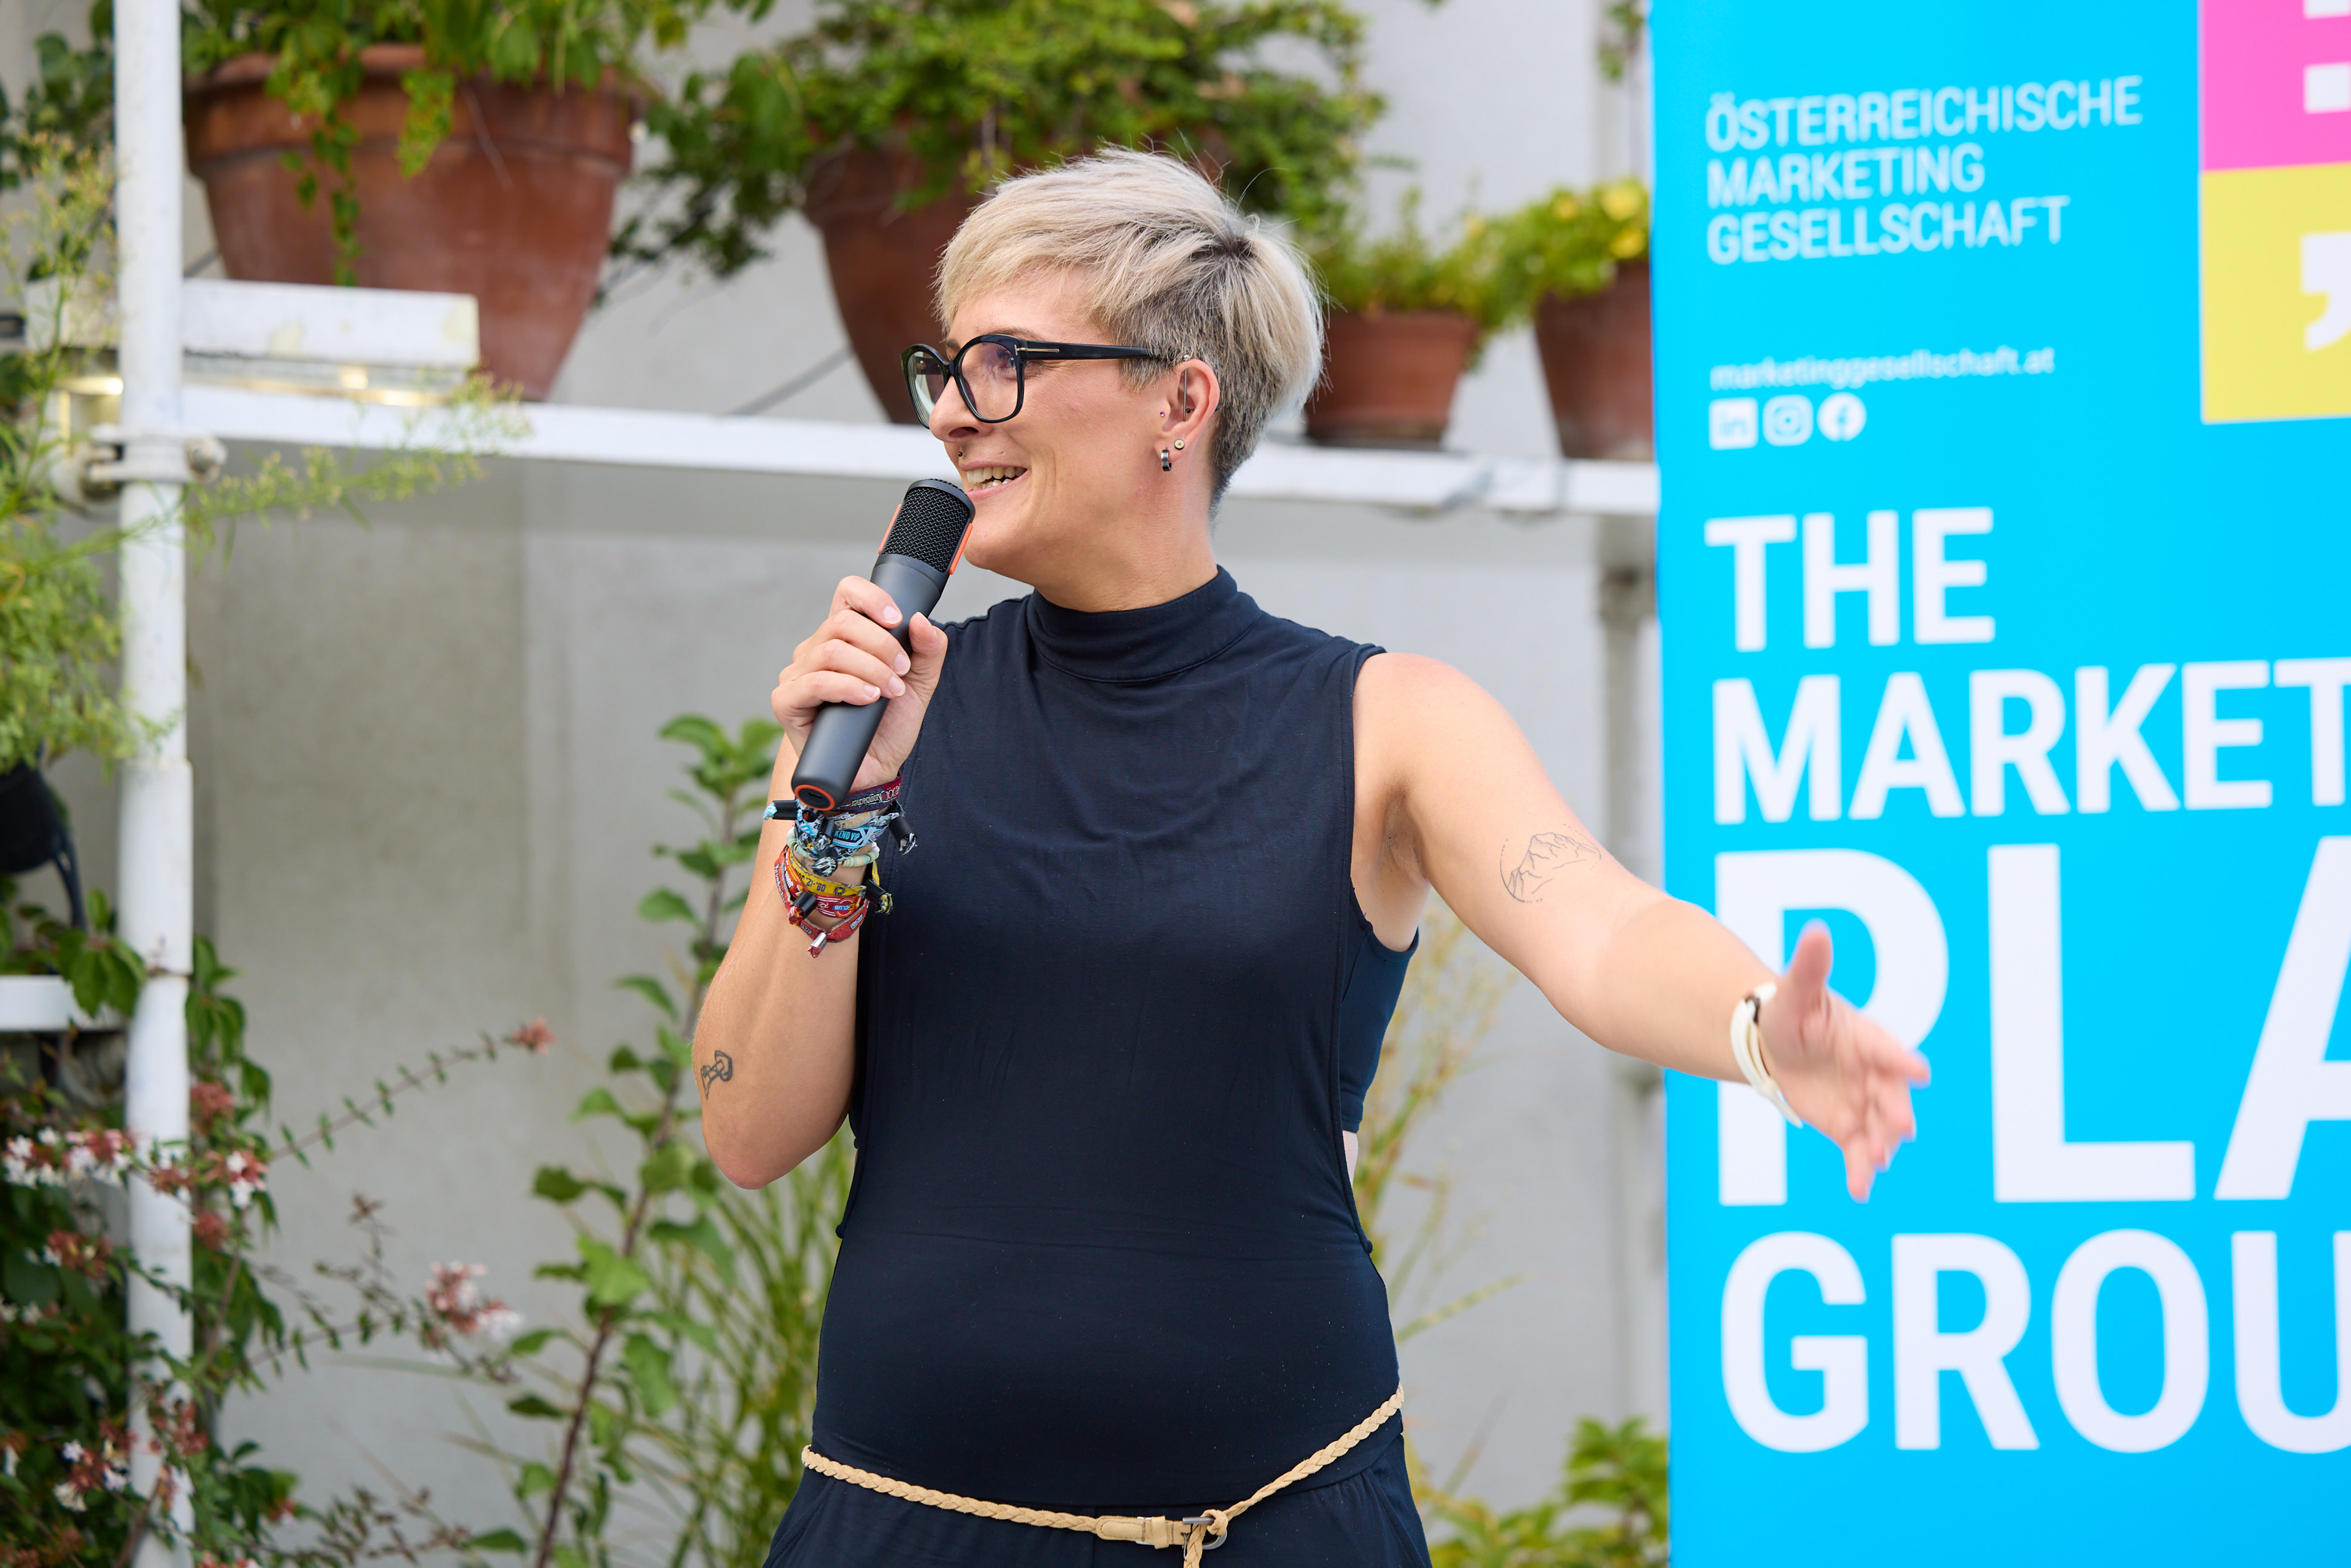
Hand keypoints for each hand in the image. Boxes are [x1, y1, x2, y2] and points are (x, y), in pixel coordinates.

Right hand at [771, 573, 949, 794]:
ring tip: (889, 691)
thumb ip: (928, 651)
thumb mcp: (919, 685)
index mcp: (846, 637)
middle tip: (901, 672)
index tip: (897, 619)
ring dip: (869, 668)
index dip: (871, 597)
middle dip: (881, 644)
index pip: (847, 594)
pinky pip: (813, 682)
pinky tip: (867, 698)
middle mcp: (817, 649)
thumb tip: (920, 619)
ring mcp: (799, 674)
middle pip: (842, 622)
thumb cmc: (888, 725)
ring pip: (831, 650)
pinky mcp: (787, 701)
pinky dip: (846, 687)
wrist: (873, 771)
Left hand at [1758, 921, 1931, 1199]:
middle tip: (1901, 1127)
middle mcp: (1871, 1072)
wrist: (1774, 1042)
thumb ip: (1811, 965)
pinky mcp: (1847, 1126)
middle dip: (1895, 1109)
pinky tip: (1859, 1190)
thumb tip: (1817, 929)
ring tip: (1876, 1162)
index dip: (1901, 1060)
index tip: (1919, 1072)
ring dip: (1880, 1145)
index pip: (1886, 1048)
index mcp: (1864, 1036)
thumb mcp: (1795, 989)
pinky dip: (1859, 1170)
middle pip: (1889, 1093)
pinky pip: (1857, 1150)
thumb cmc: (1790, 1009)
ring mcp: (1862, 1101)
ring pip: (1877, 1128)